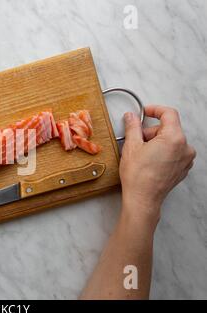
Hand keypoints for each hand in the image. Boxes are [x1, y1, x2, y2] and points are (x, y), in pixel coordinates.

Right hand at [120, 105, 195, 224]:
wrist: (143, 199)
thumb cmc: (138, 177)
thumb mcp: (131, 146)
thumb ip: (133, 127)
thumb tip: (131, 117)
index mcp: (174, 138)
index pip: (169, 114)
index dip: (155, 110)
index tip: (145, 111)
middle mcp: (185, 148)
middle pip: (168, 128)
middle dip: (151, 131)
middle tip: (136, 140)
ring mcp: (186, 159)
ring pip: (170, 141)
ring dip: (156, 142)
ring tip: (141, 154)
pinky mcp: (183, 168)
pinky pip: (173, 152)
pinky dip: (162, 151)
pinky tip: (149, 161)